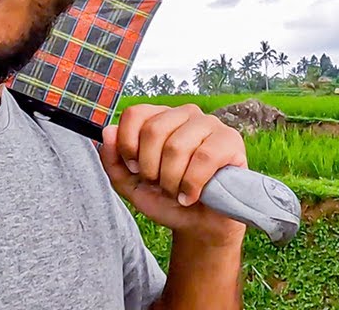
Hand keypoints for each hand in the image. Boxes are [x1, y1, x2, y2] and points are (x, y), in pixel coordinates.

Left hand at [98, 104, 247, 245]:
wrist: (198, 225)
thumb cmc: (167, 199)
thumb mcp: (131, 185)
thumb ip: (113, 160)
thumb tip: (108, 131)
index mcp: (160, 117)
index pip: (135, 114)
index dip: (128, 146)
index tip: (134, 169)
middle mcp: (185, 114)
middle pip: (154, 130)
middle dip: (151, 169)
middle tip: (160, 185)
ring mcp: (209, 124)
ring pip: (177, 146)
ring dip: (172, 180)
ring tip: (177, 191)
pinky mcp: (230, 141)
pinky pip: (204, 158)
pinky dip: (192, 184)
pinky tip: (192, 195)